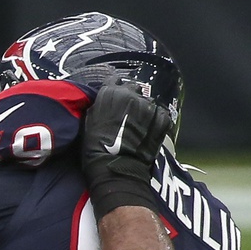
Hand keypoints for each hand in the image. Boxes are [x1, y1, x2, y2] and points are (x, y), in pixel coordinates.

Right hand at [79, 82, 172, 214]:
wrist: (116, 168)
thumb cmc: (95, 148)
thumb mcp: (88, 122)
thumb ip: (99, 107)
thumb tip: (105, 103)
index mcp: (112, 93)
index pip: (113, 81)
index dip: (112, 90)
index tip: (111, 99)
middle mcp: (133, 95)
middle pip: (132, 90)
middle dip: (129, 98)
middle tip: (124, 113)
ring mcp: (150, 107)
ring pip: (147, 102)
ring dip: (142, 110)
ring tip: (137, 124)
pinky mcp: (162, 119)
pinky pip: (159, 114)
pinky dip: (155, 119)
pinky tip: (148, 130)